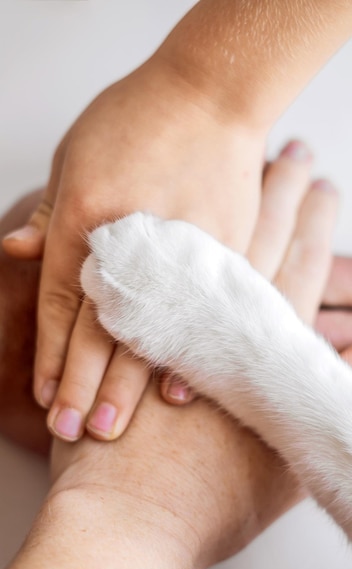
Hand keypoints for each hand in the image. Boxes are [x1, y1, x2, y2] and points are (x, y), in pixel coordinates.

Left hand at [0, 141, 343, 452]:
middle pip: (95, 330)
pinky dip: (184, 354)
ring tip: (107, 428)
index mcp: (81, 218)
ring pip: (145, 333)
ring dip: (123, 386)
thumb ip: (50, 214)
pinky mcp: (221, 255)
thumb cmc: (135, 118)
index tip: (43, 395)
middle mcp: (125, 244)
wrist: (211, 94)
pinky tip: (172, 394)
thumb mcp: (74, 155)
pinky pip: (199, 316)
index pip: (57, 304)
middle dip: (79, 385)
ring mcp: (176, 253)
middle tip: (68, 431)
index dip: (48, 354)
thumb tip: (18, 252)